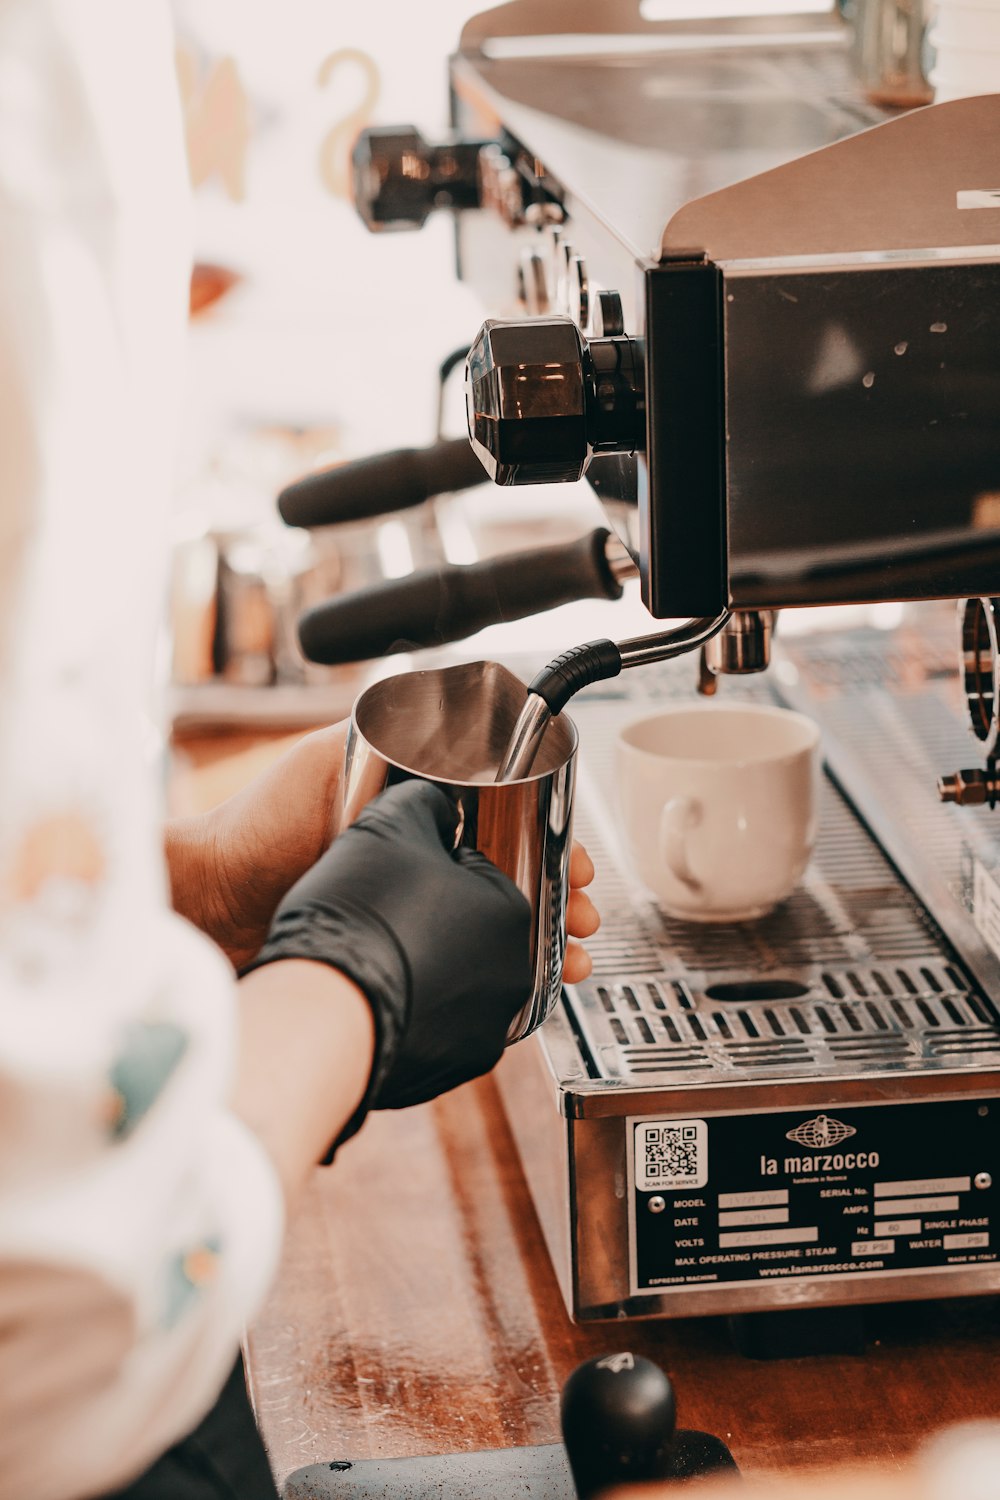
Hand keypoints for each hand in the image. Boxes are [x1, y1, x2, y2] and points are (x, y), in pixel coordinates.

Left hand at [166, 722, 599, 974]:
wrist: (212, 910)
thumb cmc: (255, 829)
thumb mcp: (325, 759)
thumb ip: (385, 731)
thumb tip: (456, 705)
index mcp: (415, 815)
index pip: (503, 822)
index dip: (548, 840)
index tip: (577, 859)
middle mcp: (419, 866)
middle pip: (512, 881)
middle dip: (560, 896)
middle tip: (584, 915)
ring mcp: (410, 915)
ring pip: (497, 929)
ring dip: (544, 942)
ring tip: (575, 957)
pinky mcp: (398, 961)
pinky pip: (464, 970)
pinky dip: (506, 979)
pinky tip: (536, 987)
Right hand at [244, 780, 533, 1122]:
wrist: (321, 1010)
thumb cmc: (359, 916)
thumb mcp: (390, 823)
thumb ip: (426, 804)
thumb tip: (436, 808)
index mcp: (513, 912)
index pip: (487, 872)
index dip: (448, 863)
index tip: (421, 867)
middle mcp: (514, 977)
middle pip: (482, 929)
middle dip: (452, 916)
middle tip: (406, 908)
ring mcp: (484, 1030)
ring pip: (464, 981)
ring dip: (439, 965)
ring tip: (390, 951)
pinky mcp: (448, 1069)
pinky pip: (439, 1027)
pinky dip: (418, 1010)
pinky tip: (382, 992)